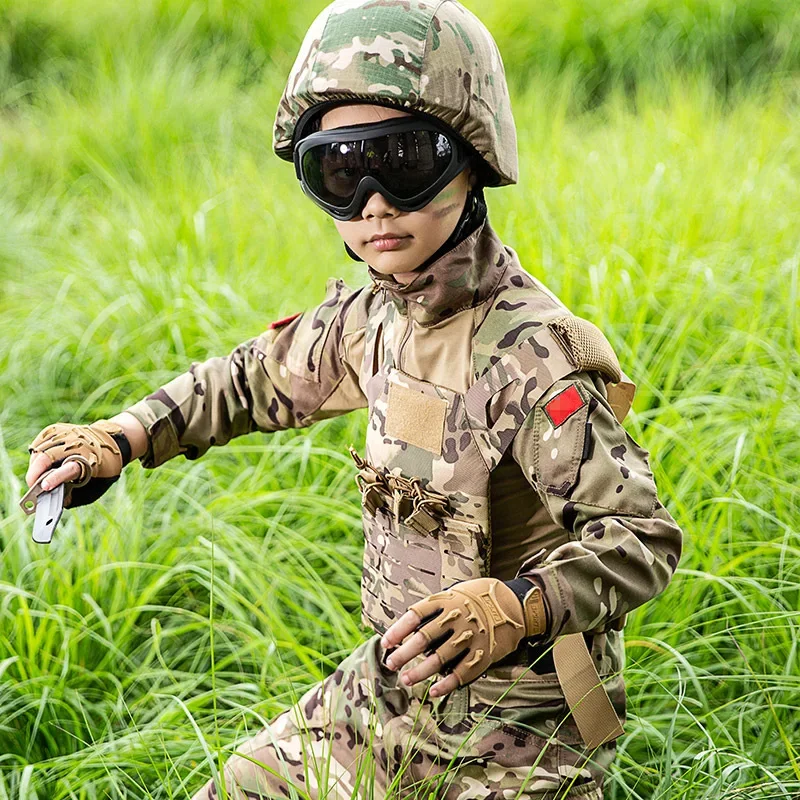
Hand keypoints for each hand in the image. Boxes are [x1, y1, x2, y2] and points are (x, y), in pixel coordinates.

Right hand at [26, 420, 129, 507]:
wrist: (112, 443)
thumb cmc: (102, 470)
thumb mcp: (95, 488)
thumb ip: (75, 496)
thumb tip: (55, 501)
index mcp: (87, 461)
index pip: (68, 469)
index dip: (55, 478)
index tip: (44, 486)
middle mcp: (75, 445)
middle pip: (46, 458)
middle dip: (34, 473)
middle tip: (32, 486)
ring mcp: (65, 434)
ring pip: (39, 450)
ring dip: (34, 465)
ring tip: (36, 476)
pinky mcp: (58, 429)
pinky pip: (40, 442)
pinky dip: (36, 454)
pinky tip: (39, 462)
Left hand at [380, 577, 545, 697]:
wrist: (514, 604)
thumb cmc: (477, 598)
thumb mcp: (455, 593)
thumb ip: (435, 609)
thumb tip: (409, 630)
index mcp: (447, 601)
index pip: (415, 615)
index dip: (398, 630)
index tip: (385, 643)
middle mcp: (457, 618)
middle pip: (424, 638)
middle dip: (404, 654)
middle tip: (391, 664)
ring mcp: (471, 636)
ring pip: (440, 658)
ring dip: (420, 672)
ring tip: (406, 679)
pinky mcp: (484, 652)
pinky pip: (462, 672)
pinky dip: (447, 684)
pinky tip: (434, 692)